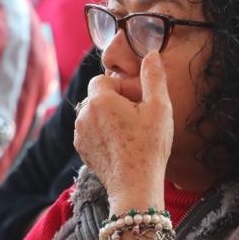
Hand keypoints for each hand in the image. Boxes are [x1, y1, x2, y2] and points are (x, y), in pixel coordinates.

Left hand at [73, 52, 173, 197]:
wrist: (135, 186)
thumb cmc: (149, 146)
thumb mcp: (159, 108)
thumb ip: (154, 77)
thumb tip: (151, 53)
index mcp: (100, 100)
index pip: (103, 79)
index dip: (121, 88)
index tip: (137, 103)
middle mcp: (83, 114)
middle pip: (97, 97)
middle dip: (114, 102)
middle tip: (136, 119)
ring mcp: (79, 134)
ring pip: (93, 114)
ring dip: (107, 118)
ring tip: (129, 134)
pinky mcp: (81, 150)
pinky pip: (90, 131)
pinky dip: (102, 134)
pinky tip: (120, 146)